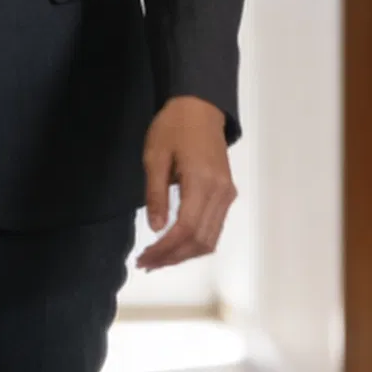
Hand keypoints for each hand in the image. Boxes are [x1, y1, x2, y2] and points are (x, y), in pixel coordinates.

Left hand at [136, 97, 235, 269]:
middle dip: (173, 258)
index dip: (166, 249)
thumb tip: (157, 229)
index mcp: (202, 181)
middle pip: (201, 240)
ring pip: (210, 239)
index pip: (187, 228)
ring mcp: (227, 194)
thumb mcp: (155, 156)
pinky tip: (175, 246)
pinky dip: (195, 243)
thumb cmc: (173, 127)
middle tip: (146, 264)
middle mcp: (220, 192)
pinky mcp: (227, 194)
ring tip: (157, 260)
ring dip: (184, 255)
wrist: (201, 107)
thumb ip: (156, 194)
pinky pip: (214, 228)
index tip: (144, 258)